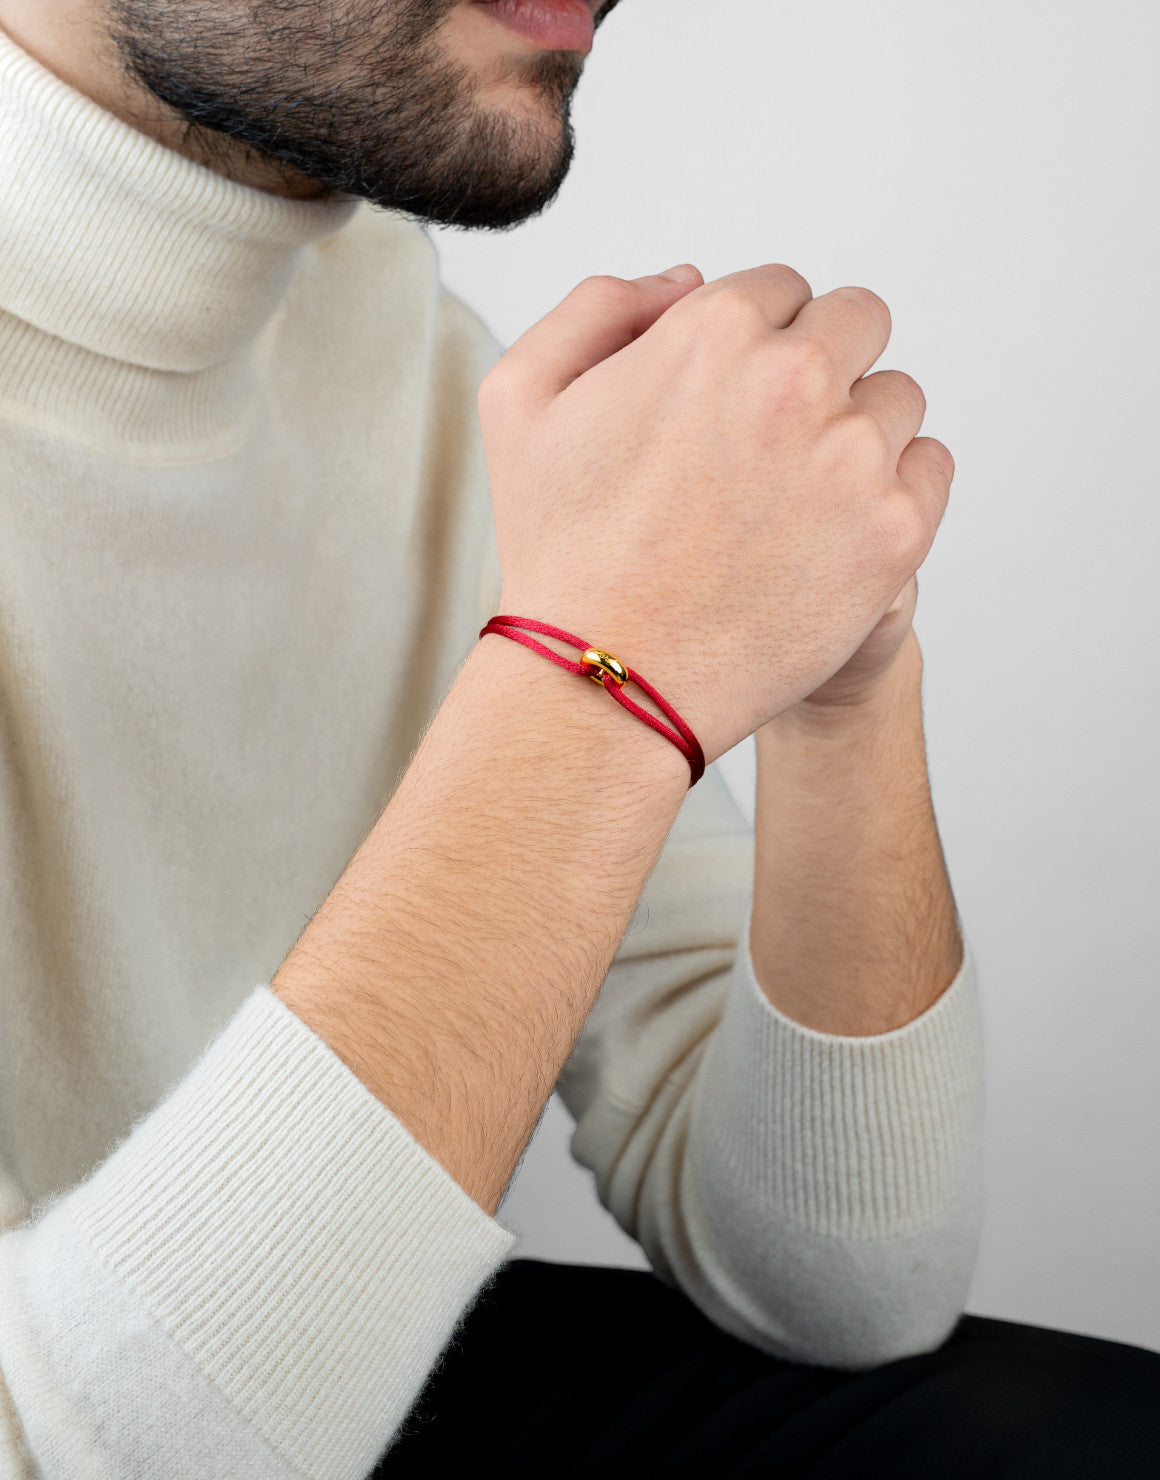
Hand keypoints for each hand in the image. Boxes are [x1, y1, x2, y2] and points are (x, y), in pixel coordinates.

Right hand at [480, 264, 952, 760]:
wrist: (607, 679)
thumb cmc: (558, 551)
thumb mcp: (520, 400)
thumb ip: (598, 309)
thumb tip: (689, 280)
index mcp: (715, 330)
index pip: (782, 290)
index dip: (754, 345)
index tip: (730, 404)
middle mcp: (796, 379)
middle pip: (856, 325)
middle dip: (820, 369)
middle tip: (770, 444)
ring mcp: (854, 457)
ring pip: (896, 401)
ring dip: (856, 432)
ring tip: (790, 502)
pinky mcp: (895, 531)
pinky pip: (929, 469)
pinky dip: (893, 490)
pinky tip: (830, 532)